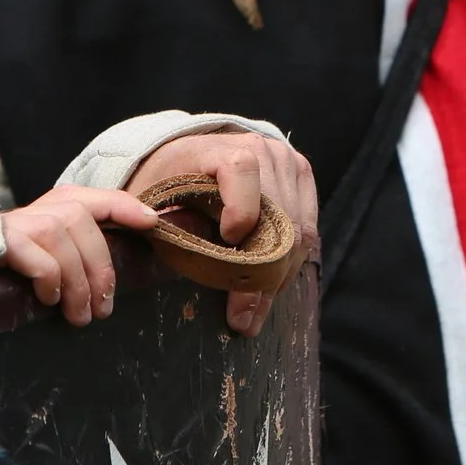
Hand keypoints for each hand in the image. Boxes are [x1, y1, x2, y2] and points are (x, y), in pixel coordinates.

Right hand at [0, 185, 158, 326]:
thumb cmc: (12, 263)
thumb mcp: (51, 252)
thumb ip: (79, 250)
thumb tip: (114, 280)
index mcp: (60, 206)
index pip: (101, 198)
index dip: (128, 207)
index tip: (153, 223)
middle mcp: (42, 207)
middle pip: (83, 222)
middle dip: (99, 269)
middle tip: (103, 310)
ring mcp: (20, 222)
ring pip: (61, 239)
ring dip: (76, 283)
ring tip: (79, 315)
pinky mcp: (0, 242)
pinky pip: (37, 257)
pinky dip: (49, 280)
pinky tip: (49, 299)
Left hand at [127, 128, 318, 335]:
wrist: (188, 159)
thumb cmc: (168, 186)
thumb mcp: (156, 203)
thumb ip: (174, 225)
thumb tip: (202, 258)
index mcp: (217, 147)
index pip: (241, 170)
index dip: (240, 209)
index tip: (227, 242)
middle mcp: (260, 148)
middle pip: (278, 214)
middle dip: (260, 273)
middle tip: (242, 317)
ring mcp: (286, 162)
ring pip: (298, 231)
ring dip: (278, 277)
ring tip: (254, 313)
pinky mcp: (302, 179)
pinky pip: (308, 230)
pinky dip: (290, 265)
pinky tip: (269, 289)